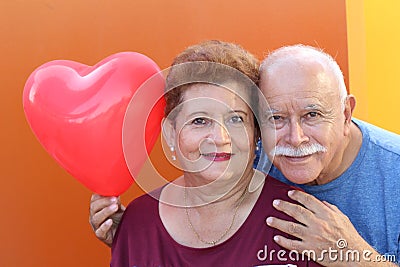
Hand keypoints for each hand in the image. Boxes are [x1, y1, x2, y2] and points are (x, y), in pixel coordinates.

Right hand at [89, 194, 124, 246]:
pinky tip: (110, 221)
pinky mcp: (101, 235)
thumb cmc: (119, 218)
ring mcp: (96, 226)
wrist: (124, 232)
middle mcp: (94, 215)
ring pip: (96, 218)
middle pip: (94, 207)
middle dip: (104, 201)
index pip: (94, 198)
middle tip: (115, 199)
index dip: (101, 194)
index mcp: (97, 207)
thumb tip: (116, 188)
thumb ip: (115, 198)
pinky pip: (100, 231)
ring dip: (106, 211)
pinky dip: (104, 226)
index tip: (111, 191)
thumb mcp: (117, 206)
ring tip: (115, 207)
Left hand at [266, 190, 396, 265]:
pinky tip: (277, 238)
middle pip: (296, 212)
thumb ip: (330, 208)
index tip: (290, 193)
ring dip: (278, 223)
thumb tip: (320, 202)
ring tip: (269, 220)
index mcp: (326, 214)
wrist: (355, 256)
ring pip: (291, 227)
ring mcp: (313, 237)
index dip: (297, 195)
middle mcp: (318, 224)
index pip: (308, 201)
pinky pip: (293, 245)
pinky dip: (283, 241)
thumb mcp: (343, 218)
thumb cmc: (350, 238)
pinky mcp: (310, 250)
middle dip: (283, 206)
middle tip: (275, 203)